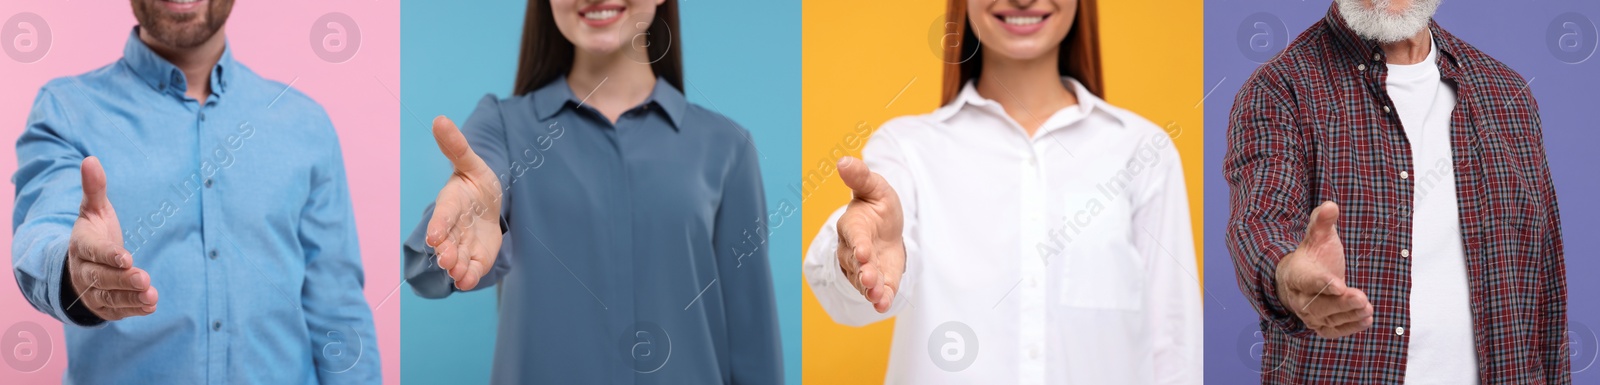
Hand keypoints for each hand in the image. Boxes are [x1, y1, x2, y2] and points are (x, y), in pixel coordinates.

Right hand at [67, 156, 157, 320]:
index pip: (93, 251)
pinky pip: (118, 310)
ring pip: (110, 297)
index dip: (108, 255)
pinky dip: (133, 309)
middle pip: (102, 278)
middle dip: (123, 280)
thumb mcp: (92, 211)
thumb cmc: (93, 233)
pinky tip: (151, 305)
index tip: (127, 257)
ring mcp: (92, 291)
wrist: (78, 266)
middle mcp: (84, 271)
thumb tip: (91, 159)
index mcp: (81, 246)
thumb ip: (94, 189)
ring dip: (131, 298)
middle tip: (144, 279)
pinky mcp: (104, 306)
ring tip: (152, 296)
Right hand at [425, 116, 503, 290]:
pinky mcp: (475, 257)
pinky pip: (471, 270)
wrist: (489, 204)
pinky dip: (469, 277)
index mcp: (450, 203)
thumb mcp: (472, 163)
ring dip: (456, 267)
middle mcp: (452, 227)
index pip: (442, 215)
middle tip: (447, 260)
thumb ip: (456, 146)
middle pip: (446, 242)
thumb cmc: (477, 182)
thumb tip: (440, 119)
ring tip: (458, 272)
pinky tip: (467, 281)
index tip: (433, 237)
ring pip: (457, 258)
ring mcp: (462, 244)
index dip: (438, 225)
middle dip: (446, 251)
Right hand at [835, 156, 905, 312]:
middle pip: (856, 263)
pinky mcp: (878, 281)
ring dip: (870, 289)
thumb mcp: (875, 188)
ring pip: (863, 281)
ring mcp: (864, 268)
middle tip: (870, 278)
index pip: (853, 236)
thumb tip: (843, 161)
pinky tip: (883, 306)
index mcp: (852, 226)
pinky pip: (876, 292)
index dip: (857, 244)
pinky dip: (880, 300)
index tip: (862, 251)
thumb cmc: (877, 207)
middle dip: (863, 271)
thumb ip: (860, 178)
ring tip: (876, 295)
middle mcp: (853, 250)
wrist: (888, 229)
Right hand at [1275, 201, 1372, 337]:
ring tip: (1368, 308)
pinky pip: (1333, 330)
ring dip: (1349, 315)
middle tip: (1361, 297)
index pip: (1307, 280)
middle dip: (1340, 303)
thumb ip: (1322, 222)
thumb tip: (1332, 205)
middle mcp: (1299, 298)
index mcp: (1296, 274)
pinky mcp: (1321, 325)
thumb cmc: (1312, 256)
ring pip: (1328, 319)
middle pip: (1318, 305)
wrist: (1299, 280)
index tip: (1338, 285)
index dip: (1322, 284)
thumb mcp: (1316, 236)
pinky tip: (1366, 319)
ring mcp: (1309, 314)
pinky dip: (1350, 328)